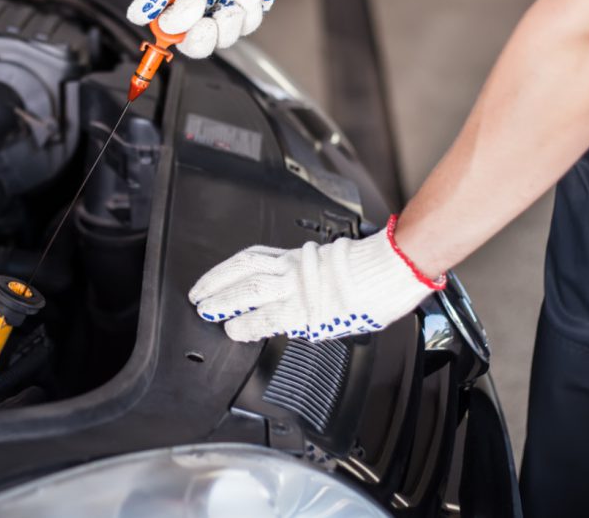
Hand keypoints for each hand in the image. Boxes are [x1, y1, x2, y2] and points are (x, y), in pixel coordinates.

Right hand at [127, 0, 310, 58]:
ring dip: (228, 21)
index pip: (168, 28)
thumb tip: (135, 16)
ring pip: (223, 40)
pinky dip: (248, 8)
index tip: (185, 11)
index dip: (174, 27)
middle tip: (207, 22)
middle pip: (195, 44)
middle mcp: (201, 5)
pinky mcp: (248, 9)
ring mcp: (224, 8)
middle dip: (202, 38)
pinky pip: (247, 26)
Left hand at [187, 216, 444, 341]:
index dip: (228, 271)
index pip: (253, 259)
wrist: (390, 271)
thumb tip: (300, 292)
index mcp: (298, 258)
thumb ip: (310, 277)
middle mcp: (293, 269)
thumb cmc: (372, 272)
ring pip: (249, 289)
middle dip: (216, 284)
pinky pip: (269, 316)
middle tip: (198, 296)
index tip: (214, 280)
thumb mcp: (332, 266)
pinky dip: (249, 323)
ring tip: (206, 311)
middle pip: (243, 271)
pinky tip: (235, 330)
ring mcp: (298, 287)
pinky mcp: (306, 309)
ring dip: (223, 301)